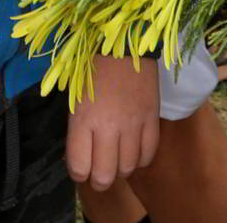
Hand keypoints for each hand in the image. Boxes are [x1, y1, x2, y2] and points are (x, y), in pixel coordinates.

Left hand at [67, 55, 159, 190]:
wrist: (121, 44)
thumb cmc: (91, 69)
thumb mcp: (75, 98)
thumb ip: (78, 130)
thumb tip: (81, 156)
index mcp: (83, 120)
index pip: (79, 167)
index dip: (78, 174)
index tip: (80, 169)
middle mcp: (107, 127)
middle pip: (105, 175)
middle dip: (99, 181)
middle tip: (98, 174)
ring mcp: (132, 125)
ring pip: (129, 168)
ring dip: (121, 170)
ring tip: (116, 160)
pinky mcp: (151, 120)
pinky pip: (149, 155)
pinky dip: (141, 159)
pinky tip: (134, 151)